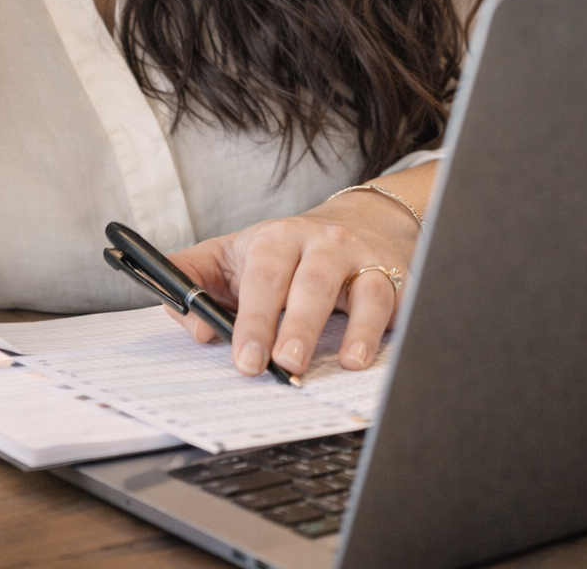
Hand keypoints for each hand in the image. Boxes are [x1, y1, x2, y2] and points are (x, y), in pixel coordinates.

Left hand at [167, 166, 434, 377]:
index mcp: (276, 238)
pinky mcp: (394, 279)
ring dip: (347, 330)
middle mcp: (321, 244)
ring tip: (334, 363)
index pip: (262, 275)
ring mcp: (361, 260)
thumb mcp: (232, 254)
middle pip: (308, 282)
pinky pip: (390, 302)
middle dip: (293, 326)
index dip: (252, 318)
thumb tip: (192, 324)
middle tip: (281, 364)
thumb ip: (195, 278)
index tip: (243, 358)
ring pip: (358, 291)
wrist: (359, 221)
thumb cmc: (284, 252)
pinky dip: (379, 332)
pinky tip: (364, 358)